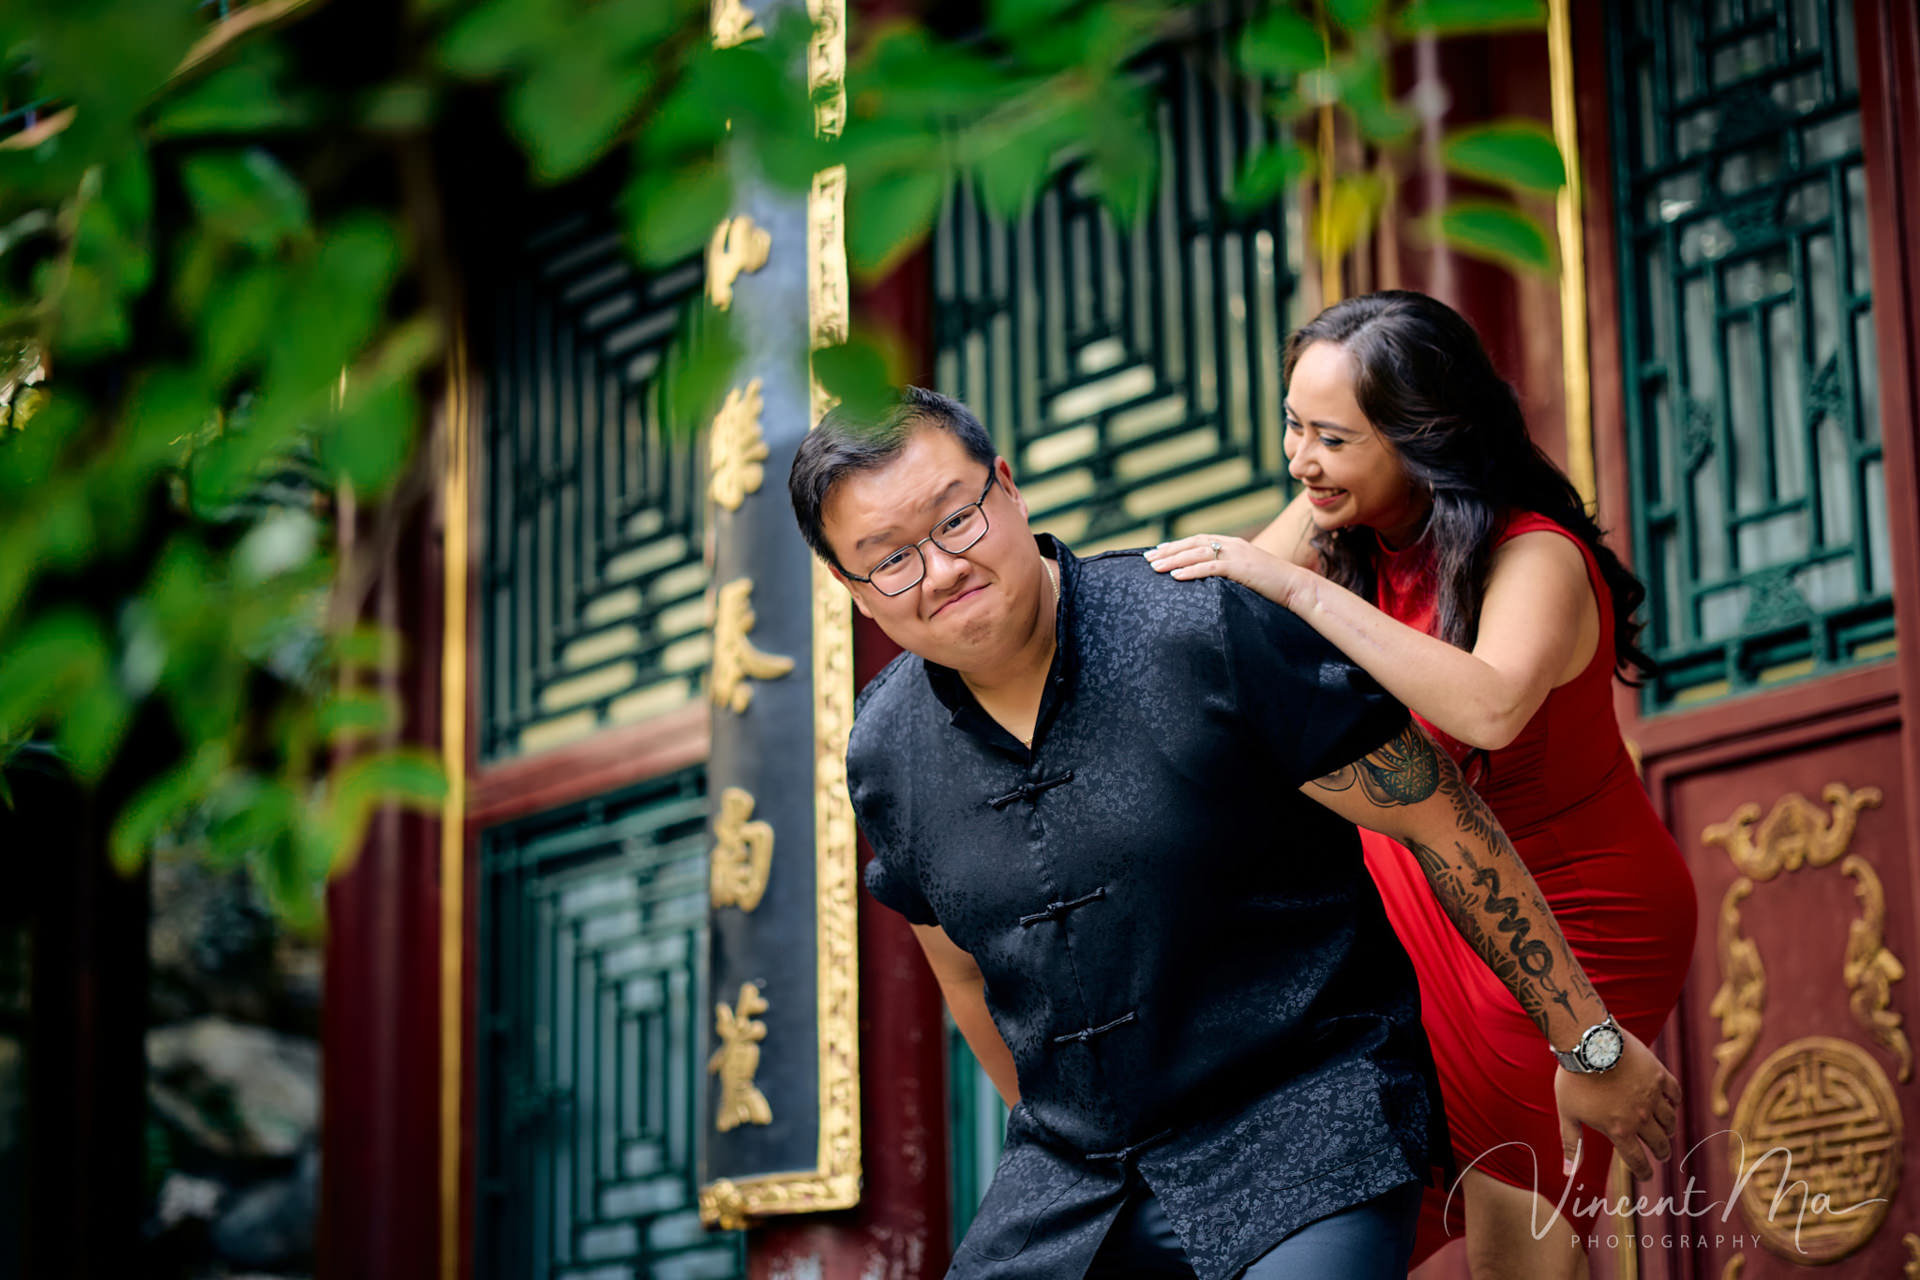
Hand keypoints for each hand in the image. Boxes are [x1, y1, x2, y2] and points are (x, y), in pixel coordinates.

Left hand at [1146, 535, 1308, 610]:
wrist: (1296, 586)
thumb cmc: (1272, 584)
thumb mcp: (1246, 573)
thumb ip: (1229, 570)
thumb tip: (1211, 579)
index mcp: (1233, 544)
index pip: (1199, 540)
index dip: (1177, 544)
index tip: (1158, 550)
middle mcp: (1232, 544)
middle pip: (1192, 544)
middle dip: (1168, 551)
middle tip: (1147, 559)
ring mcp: (1236, 554)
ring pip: (1197, 554)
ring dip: (1173, 560)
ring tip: (1154, 567)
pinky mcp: (1240, 567)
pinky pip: (1210, 568)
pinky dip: (1191, 570)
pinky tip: (1175, 576)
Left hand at [1553, 1026, 1679, 1180]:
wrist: (1588, 1044)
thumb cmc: (1574, 1079)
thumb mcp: (1568, 1113)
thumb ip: (1572, 1144)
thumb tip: (1568, 1173)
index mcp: (1619, 1130)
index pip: (1637, 1161)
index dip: (1644, 1172)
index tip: (1647, 1176)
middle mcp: (1640, 1117)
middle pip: (1659, 1143)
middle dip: (1661, 1152)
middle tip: (1661, 1154)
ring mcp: (1653, 1096)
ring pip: (1670, 1121)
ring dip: (1669, 1130)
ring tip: (1666, 1131)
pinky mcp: (1659, 1076)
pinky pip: (1675, 1094)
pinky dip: (1675, 1102)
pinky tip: (1671, 1104)